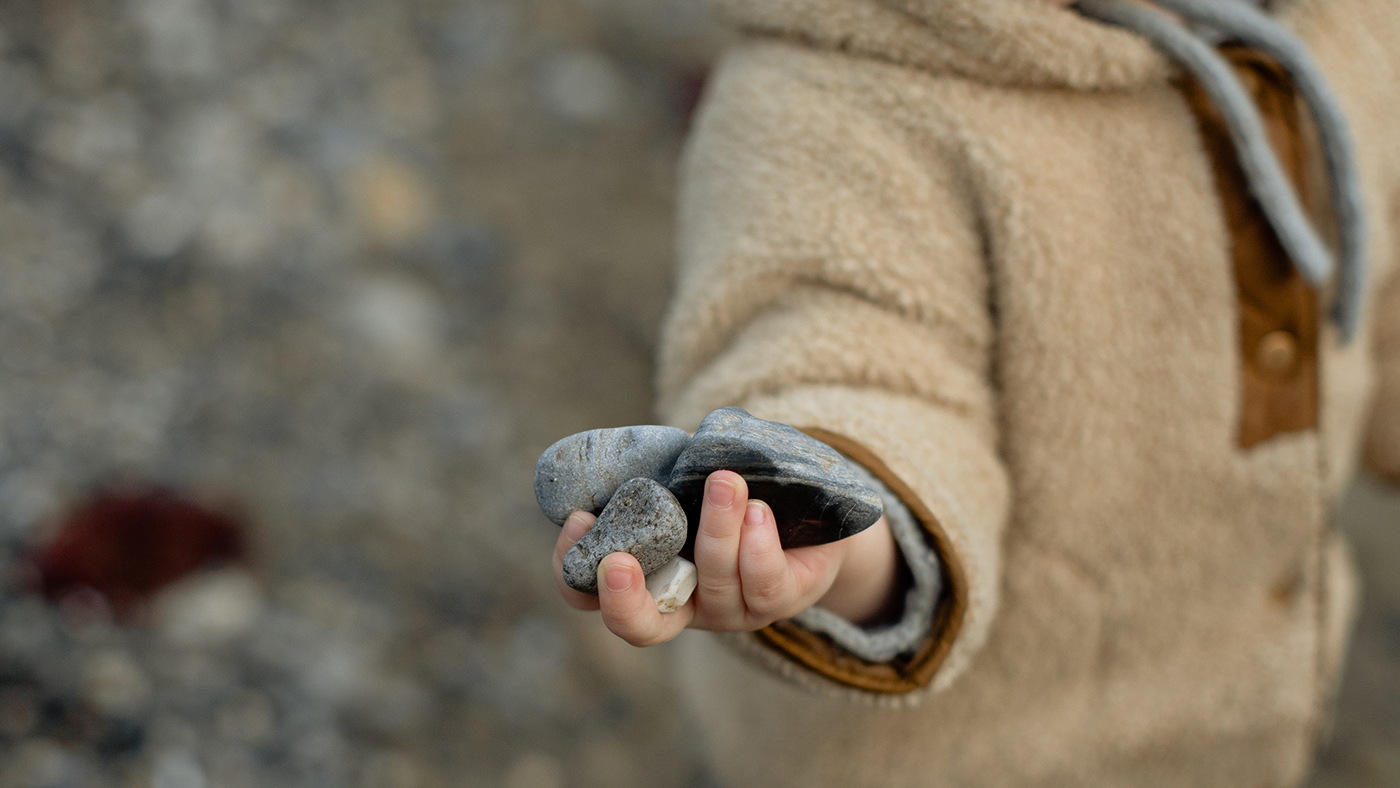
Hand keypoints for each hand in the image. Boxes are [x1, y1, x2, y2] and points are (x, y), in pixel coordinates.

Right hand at [551, 470, 900, 646]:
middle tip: (618, 561)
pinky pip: (764, 581)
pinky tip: (759, 510)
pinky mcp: (780, 599)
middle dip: (624, 600)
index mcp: (646, 575)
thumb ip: (661, 462)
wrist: (810, 506)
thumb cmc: (735, 485)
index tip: (579, 521)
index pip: (588, 592)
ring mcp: (733, 609)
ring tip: (724, 480)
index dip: (571, 567)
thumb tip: (635, 438)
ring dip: (716, 530)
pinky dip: (757, 544)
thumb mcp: (688, 472)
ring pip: (716, 584)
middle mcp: (685, 603)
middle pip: (642, 626)